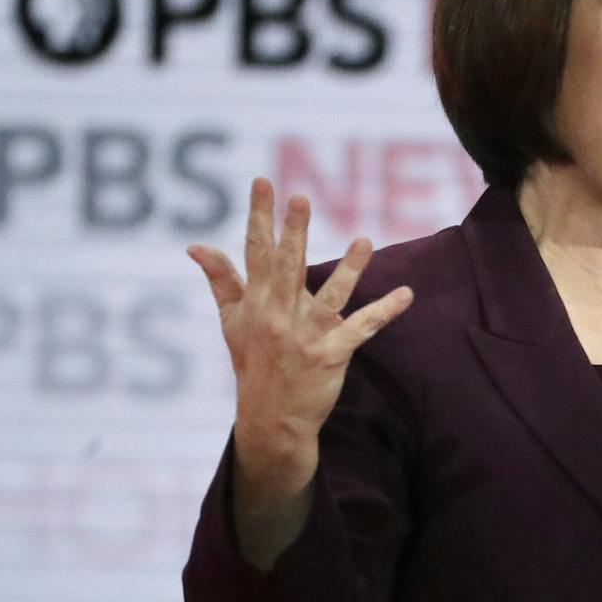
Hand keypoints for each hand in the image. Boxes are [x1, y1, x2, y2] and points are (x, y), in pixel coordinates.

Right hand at [186, 178, 414, 492]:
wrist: (270, 419)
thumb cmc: (253, 364)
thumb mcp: (232, 321)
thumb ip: (220, 280)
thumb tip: (195, 246)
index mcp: (257, 302)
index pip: (257, 252)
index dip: (260, 216)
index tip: (263, 182)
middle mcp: (279, 316)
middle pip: (288, 267)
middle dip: (293, 232)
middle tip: (301, 198)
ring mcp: (306, 336)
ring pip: (330, 296)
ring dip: (349, 269)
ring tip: (365, 240)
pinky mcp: (332, 354)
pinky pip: (362, 328)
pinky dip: (386, 311)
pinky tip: (407, 294)